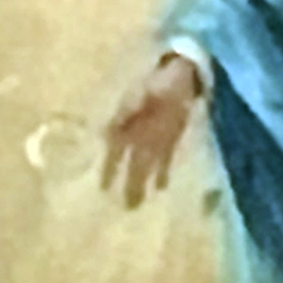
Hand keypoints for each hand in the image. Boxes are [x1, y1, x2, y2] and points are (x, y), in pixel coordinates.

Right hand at [103, 51, 204, 204]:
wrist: (179, 76)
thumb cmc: (155, 82)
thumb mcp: (138, 95)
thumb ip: (125, 115)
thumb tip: (105, 134)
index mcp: (123, 124)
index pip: (112, 152)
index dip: (108, 170)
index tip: (103, 187)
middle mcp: (135, 136)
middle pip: (129, 164)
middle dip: (126, 183)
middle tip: (124, 206)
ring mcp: (152, 140)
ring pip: (144, 166)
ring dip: (141, 183)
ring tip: (137, 203)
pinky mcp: (168, 141)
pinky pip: (164, 161)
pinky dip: (162, 173)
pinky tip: (160, 187)